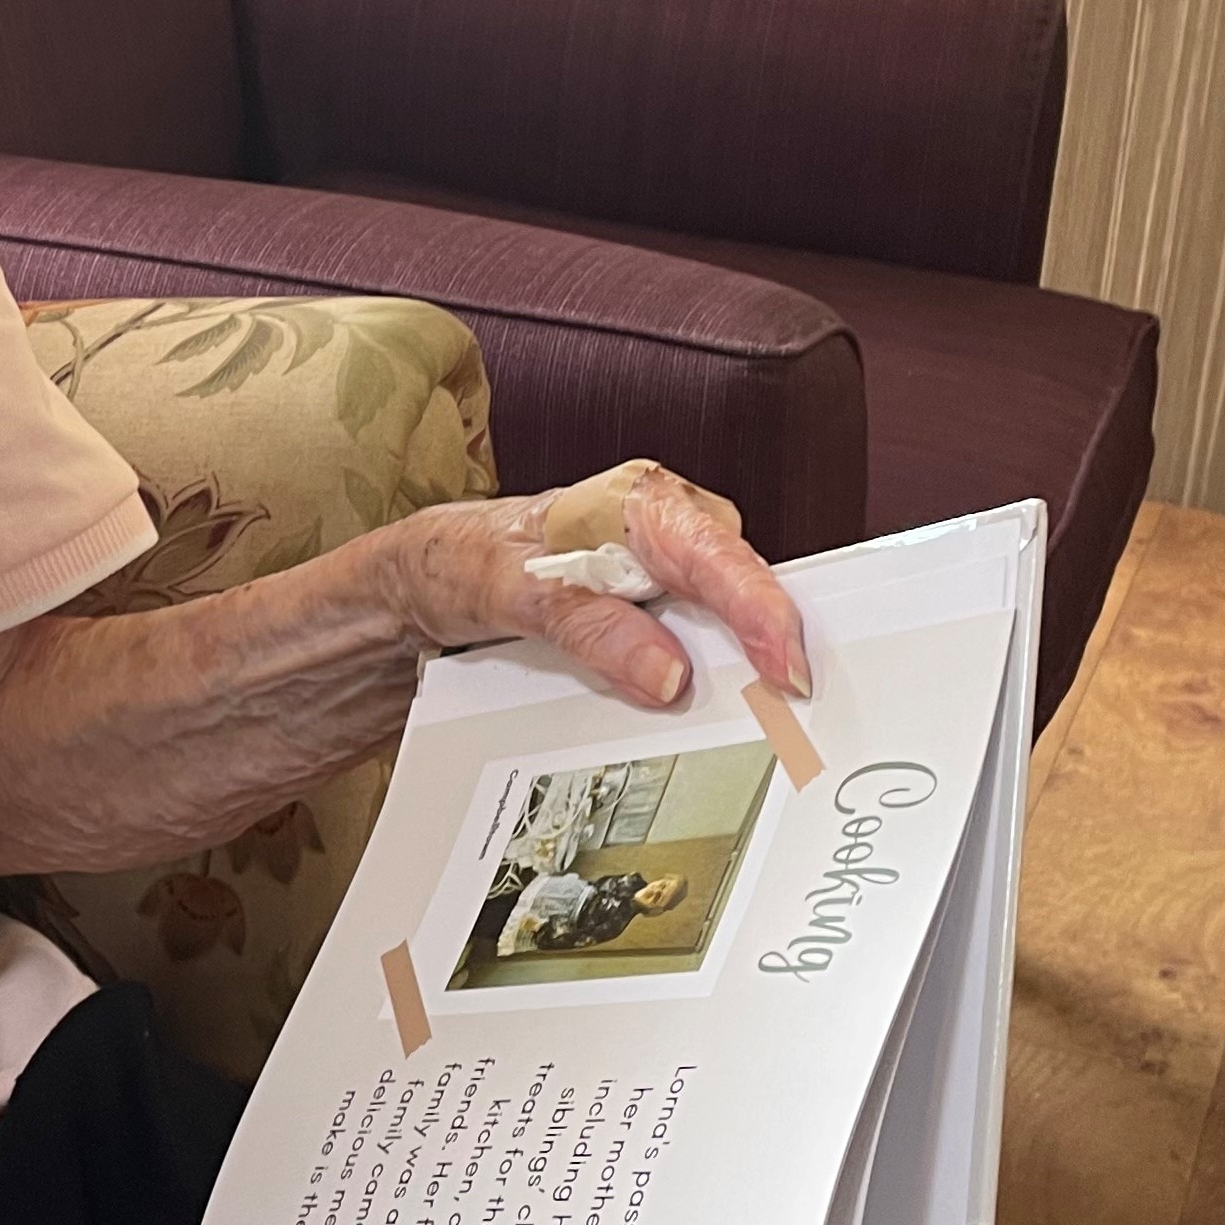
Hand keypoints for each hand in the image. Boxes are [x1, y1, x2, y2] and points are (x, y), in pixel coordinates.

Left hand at [396, 460, 812, 710]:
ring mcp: (664, 570)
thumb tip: (669, 674)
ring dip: (745, 668)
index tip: (784, 669)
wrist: (430, 573)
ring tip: (770, 720)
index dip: (760, 612)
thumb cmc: (466, 559)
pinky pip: (697, 638)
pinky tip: (717, 707)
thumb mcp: (514, 592)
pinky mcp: (655, 607)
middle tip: (794, 711)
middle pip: (741, 587)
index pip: (718, 556)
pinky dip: (711, 673)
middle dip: (772, 646)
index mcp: (638, 504)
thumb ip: (592, 627)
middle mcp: (664, 529)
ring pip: (726, 619)